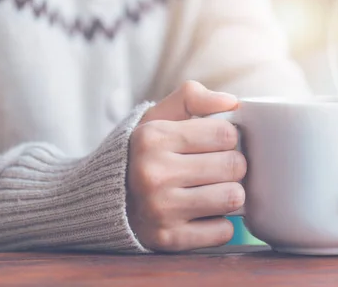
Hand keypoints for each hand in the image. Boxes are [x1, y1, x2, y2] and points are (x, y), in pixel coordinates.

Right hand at [127, 81, 246, 251]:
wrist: (104, 199)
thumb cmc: (145, 152)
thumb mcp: (159, 116)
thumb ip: (194, 97)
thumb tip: (232, 103)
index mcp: (152, 138)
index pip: (226, 133)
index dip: (228, 137)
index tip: (216, 142)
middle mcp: (153, 174)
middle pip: (234, 165)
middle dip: (232, 165)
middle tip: (217, 167)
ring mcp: (160, 210)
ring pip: (233, 198)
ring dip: (229, 194)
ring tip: (211, 189)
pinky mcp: (168, 240)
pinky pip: (223, 231)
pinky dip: (219, 224)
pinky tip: (202, 214)